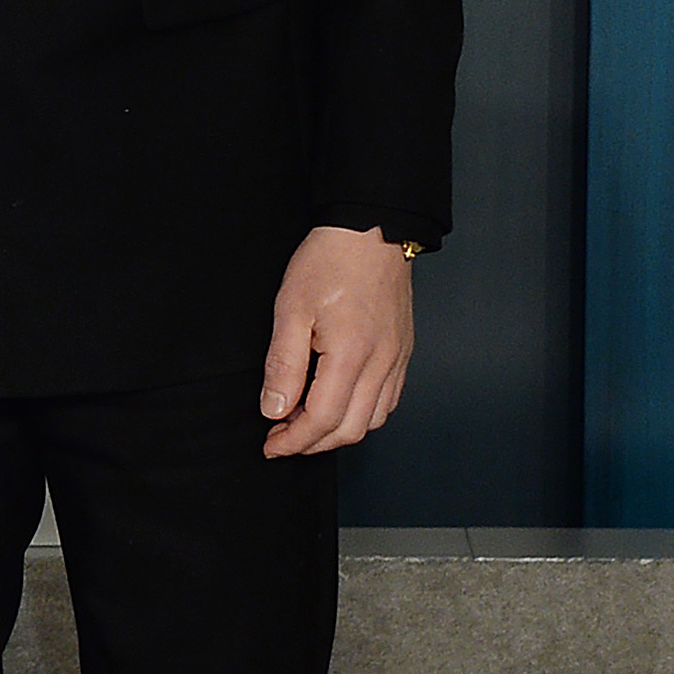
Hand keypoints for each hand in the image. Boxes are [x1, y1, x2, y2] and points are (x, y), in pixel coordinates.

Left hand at [260, 226, 414, 455]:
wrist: (371, 229)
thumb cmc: (330, 260)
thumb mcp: (290, 308)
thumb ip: (283, 364)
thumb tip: (275, 409)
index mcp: (352, 354)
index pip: (322, 420)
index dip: (293, 441)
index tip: (271, 444)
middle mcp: (382, 363)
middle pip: (350, 429)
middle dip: (312, 444)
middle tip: (282, 438)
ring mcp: (397, 358)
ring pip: (373, 420)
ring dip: (337, 432)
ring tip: (305, 423)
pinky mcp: (403, 351)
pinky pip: (387, 401)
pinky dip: (362, 414)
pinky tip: (338, 404)